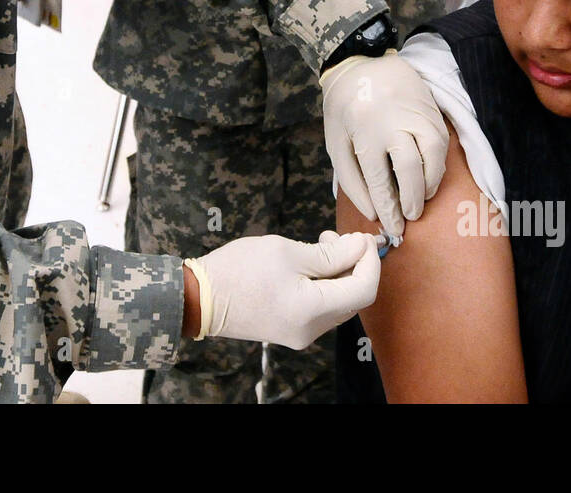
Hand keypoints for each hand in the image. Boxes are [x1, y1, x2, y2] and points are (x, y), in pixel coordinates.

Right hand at [184, 231, 379, 349]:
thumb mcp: (287, 252)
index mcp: (312, 310)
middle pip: (354, 298)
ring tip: (322, 245)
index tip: (363, 238)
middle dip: (355, 265)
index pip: (363, 289)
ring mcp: (302, 334)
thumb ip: (330, 253)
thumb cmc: (240, 269)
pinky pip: (322, 308)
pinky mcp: (292, 331)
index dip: (370, 261)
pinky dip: (325, 285)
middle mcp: (312, 330)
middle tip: (337, 237)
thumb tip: (361, 248)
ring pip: (339, 303)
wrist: (201, 298)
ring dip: (340, 273)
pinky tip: (311, 265)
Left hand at [321, 49, 449, 238]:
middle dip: (413, 199)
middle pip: (410, 168)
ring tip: (422, 198)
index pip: (380, 179)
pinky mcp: (431, 109)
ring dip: (431, 182)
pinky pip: (442, 142)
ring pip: (433, 154)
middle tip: (411, 216)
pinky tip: (428, 176)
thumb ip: (352, 180)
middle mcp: (393, 121)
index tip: (394, 227)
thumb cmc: (343, 109)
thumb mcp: (335, 143)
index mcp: (364, 130)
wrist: (361, 64)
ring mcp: (416, 112)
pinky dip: (437, 164)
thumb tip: (373, 212)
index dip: (389, 208)